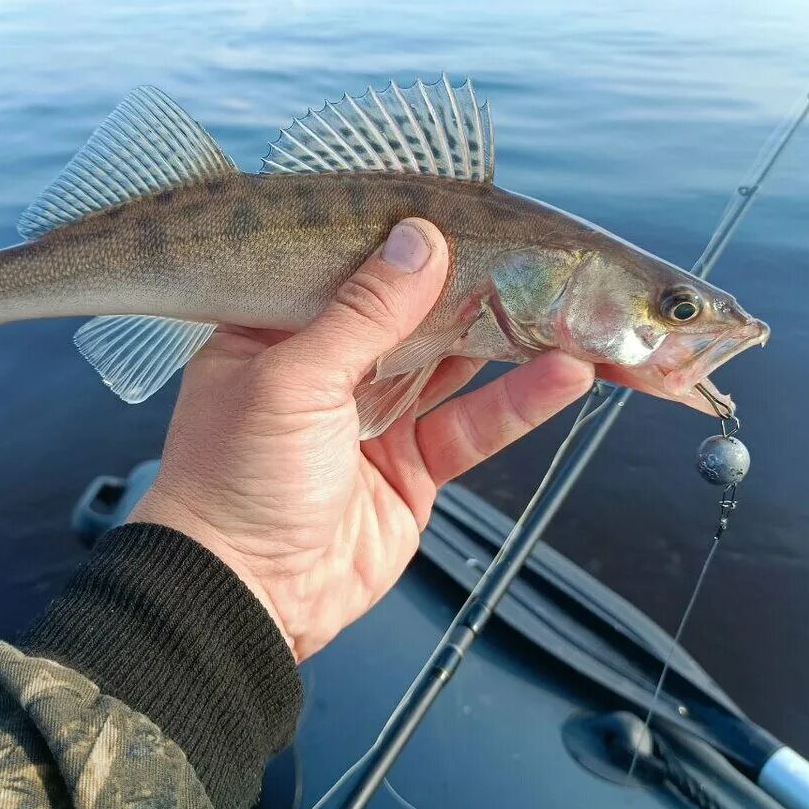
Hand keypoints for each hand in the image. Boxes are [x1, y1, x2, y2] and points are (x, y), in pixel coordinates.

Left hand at [129, 218, 593, 659]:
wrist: (241, 597)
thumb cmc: (237, 478)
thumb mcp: (293, 380)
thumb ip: (363, 313)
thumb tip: (421, 240)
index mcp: (280, 332)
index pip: (355, 270)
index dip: (411, 245)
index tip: (472, 212)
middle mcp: (330, 368)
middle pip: (415, 315)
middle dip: (475, 290)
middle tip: (539, 260)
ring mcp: (375, 418)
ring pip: (454, 366)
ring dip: (510, 340)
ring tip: (571, 307)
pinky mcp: (413, 468)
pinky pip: (471, 426)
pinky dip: (518, 403)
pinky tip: (565, 374)